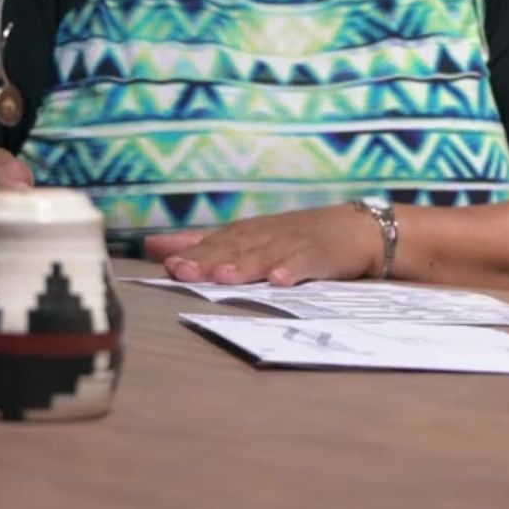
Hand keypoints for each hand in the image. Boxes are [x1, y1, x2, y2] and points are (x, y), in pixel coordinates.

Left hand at [141, 205, 380, 285]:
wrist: (357, 229)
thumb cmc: (294, 236)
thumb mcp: (247, 237)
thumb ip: (202, 242)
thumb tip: (152, 245)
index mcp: (245, 234)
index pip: (213, 242)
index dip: (190, 252)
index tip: (166, 263)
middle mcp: (265, 236)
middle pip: (233, 248)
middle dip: (207, 259)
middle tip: (182, 270)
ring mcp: (293, 244)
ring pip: (264, 254)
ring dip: (243, 265)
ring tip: (224, 276)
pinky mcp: (321, 256)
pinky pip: (306, 263)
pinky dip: (292, 270)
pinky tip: (279, 280)